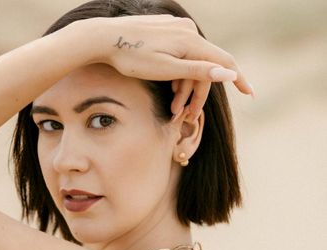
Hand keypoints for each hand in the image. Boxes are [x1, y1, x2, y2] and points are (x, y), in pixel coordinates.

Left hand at [84, 15, 252, 118]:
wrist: (103, 38)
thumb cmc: (131, 57)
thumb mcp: (165, 69)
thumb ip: (198, 71)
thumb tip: (228, 73)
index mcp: (190, 41)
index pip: (224, 61)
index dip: (237, 78)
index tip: (250, 93)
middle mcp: (187, 30)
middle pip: (205, 65)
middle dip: (197, 93)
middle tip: (186, 116)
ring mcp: (176, 27)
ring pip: (191, 61)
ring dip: (185, 85)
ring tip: (172, 106)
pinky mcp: (166, 28)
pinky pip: (180, 53)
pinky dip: (178, 73)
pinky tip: (168, 87)